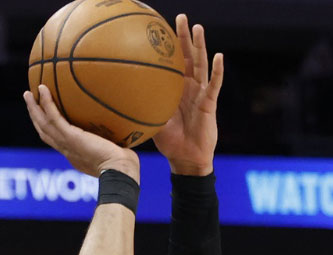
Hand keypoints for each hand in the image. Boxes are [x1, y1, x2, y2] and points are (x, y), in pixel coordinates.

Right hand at [24, 85, 140, 180]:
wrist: (120, 173)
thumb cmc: (125, 167)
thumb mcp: (117, 152)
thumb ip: (116, 142)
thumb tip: (128, 132)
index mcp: (76, 155)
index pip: (58, 141)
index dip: (50, 129)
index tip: (46, 118)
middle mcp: (68, 151)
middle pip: (45, 132)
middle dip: (36, 117)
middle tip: (30, 101)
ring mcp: (67, 144)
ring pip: (43, 124)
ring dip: (34, 108)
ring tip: (29, 93)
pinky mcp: (70, 137)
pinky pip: (53, 117)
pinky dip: (46, 103)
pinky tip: (43, 89)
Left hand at [154, 14, 224, 176]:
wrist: (186, 159)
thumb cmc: (169, 142)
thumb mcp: (149, 120)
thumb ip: (138, 105)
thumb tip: (113, 97)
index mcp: (175, 88)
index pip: (172, 61)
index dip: (168, 45)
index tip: (161, 26)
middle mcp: (189, 87)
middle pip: (188, 56)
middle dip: (184, 36)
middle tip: (180, 17)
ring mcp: (201, 93)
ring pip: (202, 64)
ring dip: (201, 45)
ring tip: (198, 27)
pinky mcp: (209, 104)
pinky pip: (214, 85)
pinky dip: (217, 71)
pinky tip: (219, 57)